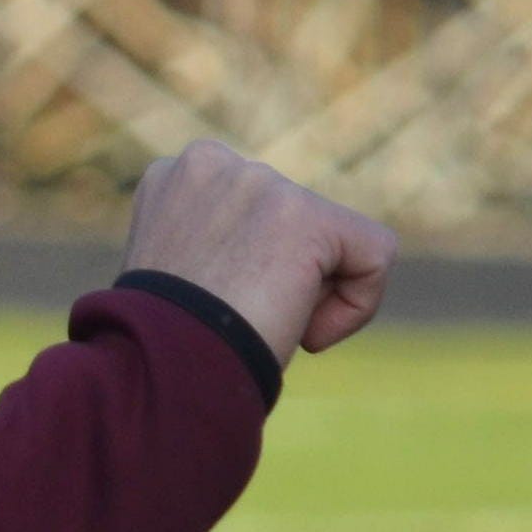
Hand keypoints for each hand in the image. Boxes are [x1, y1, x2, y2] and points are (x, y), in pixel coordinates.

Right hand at [121, 141, 396, 366]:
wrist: (157, 367)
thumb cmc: (163, 341)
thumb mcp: (180, 271)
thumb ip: (217, 242)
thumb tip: (266, 257)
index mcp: (177, 176)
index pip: (253, 211)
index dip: (244, 268)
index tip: (211, 306)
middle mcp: (212, 163)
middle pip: (295, 223)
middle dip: (279, 277)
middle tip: (235, 319)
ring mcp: (259, 184)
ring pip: (334, 243)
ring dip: (308, 296)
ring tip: (258, 323)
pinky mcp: (306, 216)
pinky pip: (374, 255)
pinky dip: (355, 307)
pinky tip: (304, 333)